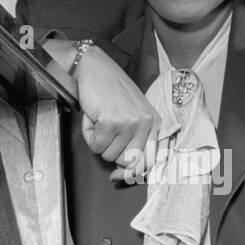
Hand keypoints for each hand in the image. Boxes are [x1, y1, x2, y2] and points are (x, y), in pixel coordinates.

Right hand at [73, 47, 159, 179]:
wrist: (95, 69)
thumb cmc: (111, 92)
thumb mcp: (133, 115)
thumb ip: (135, 141)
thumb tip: (123, 173)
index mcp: (155, 123)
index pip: (149, 162)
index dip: (131, 173)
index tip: (117, 176)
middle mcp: (146, 123)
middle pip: (126, 162)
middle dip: (110, 152)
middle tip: (104, 133)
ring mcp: (130, 123)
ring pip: (109, 155)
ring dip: (98, 142)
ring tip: (100, 121)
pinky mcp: (111, 122)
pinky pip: (96, 146)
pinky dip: (89, 136)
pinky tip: (93, 118)